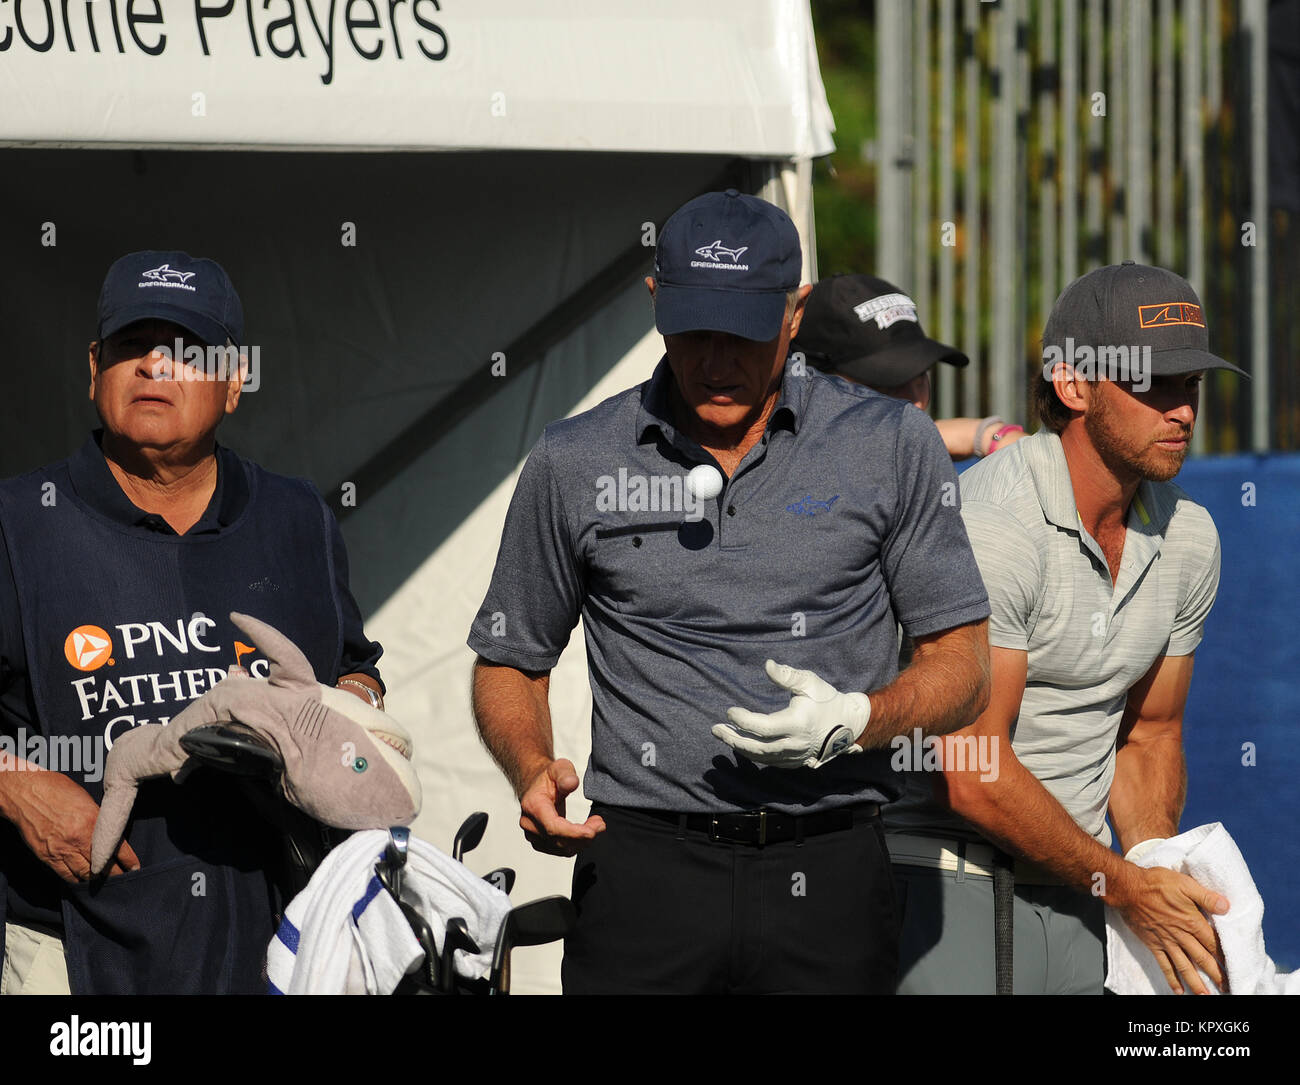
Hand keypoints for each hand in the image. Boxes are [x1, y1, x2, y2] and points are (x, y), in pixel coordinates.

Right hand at [0, 768, 139, 882]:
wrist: (26, 793)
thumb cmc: (57, 789)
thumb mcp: (86, 799)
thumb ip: (98, 818)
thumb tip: (107, 831)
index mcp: (93, 822)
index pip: (117, 847)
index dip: (127, 860)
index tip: (134, 868)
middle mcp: (79, 839)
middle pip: (102, 866)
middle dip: (115, 875)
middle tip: (124, 880)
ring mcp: (62, 850)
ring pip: (85, 874)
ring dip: (97, 880)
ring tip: (106, 883)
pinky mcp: (47, 857)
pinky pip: (66, 875)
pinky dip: (77, 881)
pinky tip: (85, 882)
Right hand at [517, 758, 605, 856]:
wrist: (535, 786)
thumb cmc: (548, 777)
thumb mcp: (559, 768)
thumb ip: (565, 774)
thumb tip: (571, 783)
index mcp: (533, 805)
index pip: (553, 827)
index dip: (574, 833)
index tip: (594, 830)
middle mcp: (529, 824)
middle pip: (558, 841)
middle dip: (583, 837)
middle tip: (600, 824)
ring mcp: (532, 835)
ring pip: (561, 849)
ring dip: (582, 842)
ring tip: (596, 826)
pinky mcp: (539, 842)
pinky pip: (560, 850)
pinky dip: (576, 845)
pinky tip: (585, 832)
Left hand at [713, 660, 870, 768]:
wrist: (850, 724)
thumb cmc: (828, 699)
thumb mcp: (810, 682)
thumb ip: (787, 675)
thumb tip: (767, 665)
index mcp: (797, 724)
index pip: (762, 727)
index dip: (742, 721)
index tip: (729, 711)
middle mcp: (795, 744)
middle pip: (757, 748)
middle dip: (733, 740)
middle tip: (715, 730)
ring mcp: (796, 756)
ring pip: (762, 758)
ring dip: (741, 748)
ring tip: (725, 736)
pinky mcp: (797, 762)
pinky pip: (770, 762)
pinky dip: (754, 755)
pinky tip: (743, 746)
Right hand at [1116, 864, 1229, 993]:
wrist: (1128, 888)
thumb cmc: (1156, 883)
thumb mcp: (1184, 884)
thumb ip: (1205, 896)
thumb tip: (1227, 907)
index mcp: (1192, 921)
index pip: (1214, 943)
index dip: (1226, 957)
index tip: (1237, 969)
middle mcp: (1181, 936)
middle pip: (1203, 959)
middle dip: (1217, 974)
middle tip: (1228, 988)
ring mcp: (1166, 942)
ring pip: (1185, 966)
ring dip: (1197, 983)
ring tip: (1206, 996)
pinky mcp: (1153, 944)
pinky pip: (1164, 965)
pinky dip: (1172, 979)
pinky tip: (1178, 990)